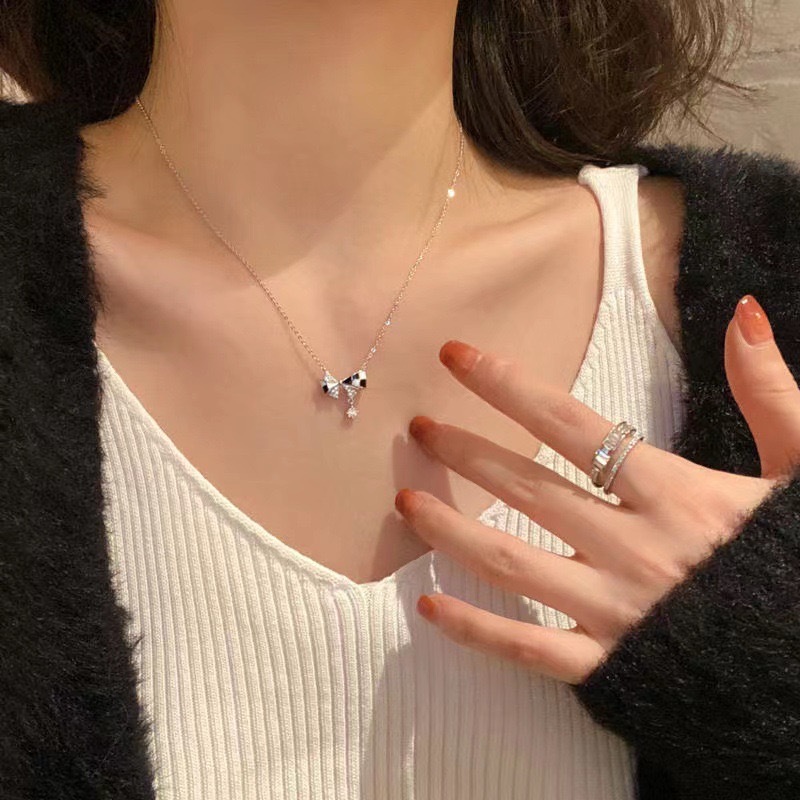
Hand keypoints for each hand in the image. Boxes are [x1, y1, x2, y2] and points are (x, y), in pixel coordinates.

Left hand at [395, 295, 799, 684]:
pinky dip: (476, 631)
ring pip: (512, 563)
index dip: (506, 386)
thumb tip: (745, 312)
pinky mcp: (610, 666)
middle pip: (527, 488)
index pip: (570, 424)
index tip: (456, 356)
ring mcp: (617, 610)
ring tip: (406, 502)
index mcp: (676, 494)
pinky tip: (428, 609)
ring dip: (451, 530)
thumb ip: (771, 392)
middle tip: (419, 428)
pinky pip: (530, 649)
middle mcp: (634, 547)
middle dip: (466, 452)